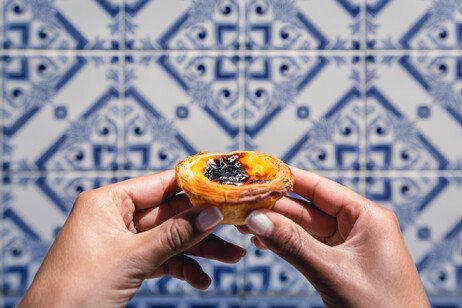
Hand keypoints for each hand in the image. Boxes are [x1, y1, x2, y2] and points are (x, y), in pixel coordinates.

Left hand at [20, 170, 245, 307]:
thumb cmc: (73, 292)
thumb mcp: (132, 258)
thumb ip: (175, 235)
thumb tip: (210, 215)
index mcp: (106, 203)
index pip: (158, 185)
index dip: (192, 185)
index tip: (221, 185)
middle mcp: (115, 218)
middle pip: (170, 214)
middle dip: (202, 224)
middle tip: (233, 225)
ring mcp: (122, 243)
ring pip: (170, 238)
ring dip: (199, 249)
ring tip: (231, 256)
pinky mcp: (126, 265)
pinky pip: (161, 260)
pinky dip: (181, 268)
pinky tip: (201, 279)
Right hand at [240, 167, 429, 307]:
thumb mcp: (333, 273)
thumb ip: (293, 244)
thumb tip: (259, 220)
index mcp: (368, 217)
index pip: (321, 188)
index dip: (290, 179)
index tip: (262, 173)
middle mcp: (359, 227)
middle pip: (308, 208)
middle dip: (275, 208)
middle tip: (245, 203)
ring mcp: (349, 247)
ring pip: (305, 229)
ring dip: (277, 227)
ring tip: (246, 223)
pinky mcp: (341, 264)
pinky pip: (308, 247)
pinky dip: (286, 244)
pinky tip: (264, 241)